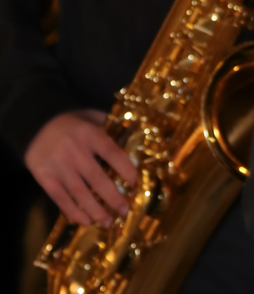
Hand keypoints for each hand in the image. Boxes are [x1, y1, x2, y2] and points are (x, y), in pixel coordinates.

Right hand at [25, 109, 138, 226]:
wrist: (34, 124)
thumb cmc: (69, 121)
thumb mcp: (89, 115)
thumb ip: (106, 125)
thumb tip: (129, 136)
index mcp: (89, 133)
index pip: (112, 153)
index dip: (125, 169)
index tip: (135, 183)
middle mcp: (75, 151)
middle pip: (97, 178)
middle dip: (112, 197)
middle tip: (125, 211)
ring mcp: (59, 166)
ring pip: (80, 193)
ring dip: (95, 210)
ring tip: (108, 222)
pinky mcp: (45, 178)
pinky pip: (61, 198)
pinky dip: (73, 211)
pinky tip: (85, 221)